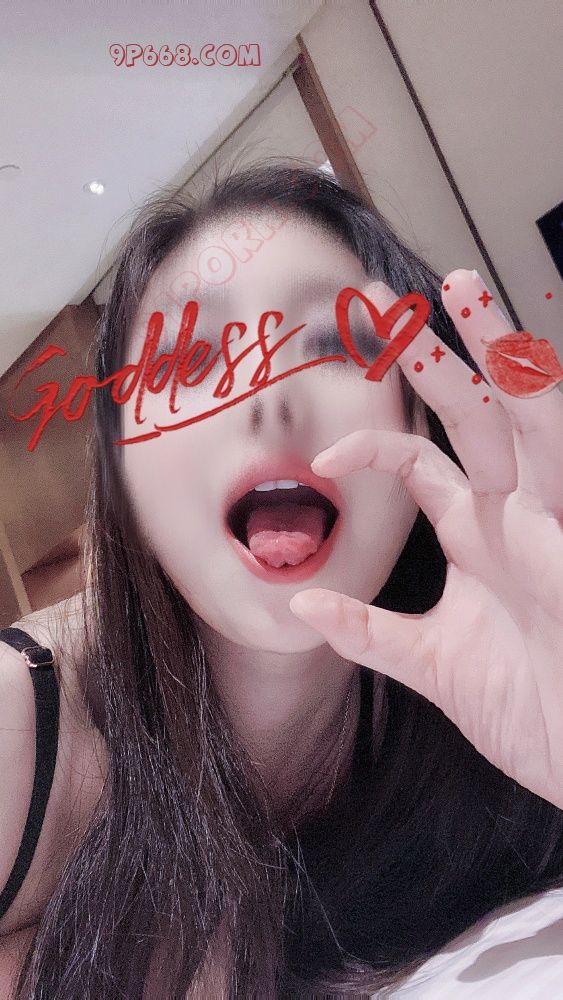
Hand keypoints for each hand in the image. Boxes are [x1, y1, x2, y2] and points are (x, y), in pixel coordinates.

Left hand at [289, 269, 562, 809]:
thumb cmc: (531, 713)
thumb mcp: (434, 666)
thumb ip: (371, 633)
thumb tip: (302, 606)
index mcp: (481, 538)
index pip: (422, 463)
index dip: (374, 444)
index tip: (325, 456)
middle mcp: (519, 517)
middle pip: (476, 416)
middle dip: (438, 356)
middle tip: (386, 301)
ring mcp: (555, 523)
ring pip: (531, 416)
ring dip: (501, 354)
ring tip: (465, 291)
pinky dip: (548, 408)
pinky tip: (536, 367)